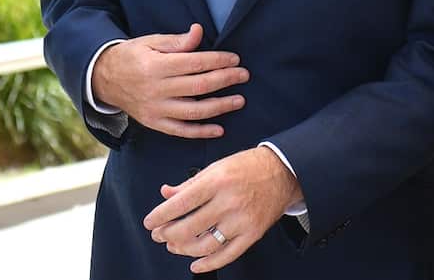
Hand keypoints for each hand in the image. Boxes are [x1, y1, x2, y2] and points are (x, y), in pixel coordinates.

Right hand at [92, 23, 248, 137]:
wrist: (104, 79)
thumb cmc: (132, 56)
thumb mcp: (150, 42)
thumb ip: (176, 41)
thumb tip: (199, 32)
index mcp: (156, 66)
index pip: (194, 64)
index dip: (217, 61)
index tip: (235, 59)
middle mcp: (156, 90)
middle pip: (198, 87)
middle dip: (225, 80)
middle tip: (244, 75)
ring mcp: (155, 109)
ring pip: (193, 112)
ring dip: (219, 107)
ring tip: (239, 100)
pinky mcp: (154, 123)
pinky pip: (180, 131)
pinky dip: (200, 132)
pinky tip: (219, 129)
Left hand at [144, 146, 298, 273]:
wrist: (283, 171)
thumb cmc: (247, 167)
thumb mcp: (216, 167)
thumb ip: (189, 183)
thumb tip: (165, 194)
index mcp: (216, 181)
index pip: (180, 204)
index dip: (160, 216)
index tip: (150, 222)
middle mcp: (228, 202)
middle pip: (189, 228)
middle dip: (167, 234)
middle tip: (159, 235)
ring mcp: (241, 220)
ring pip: (205, 245)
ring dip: (183, 249)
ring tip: (174, 246)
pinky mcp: (252, 233)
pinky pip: (227, 255)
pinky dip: (208, 264)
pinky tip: (195, 265)